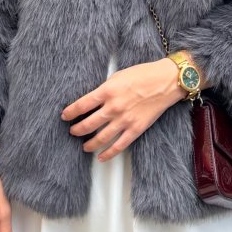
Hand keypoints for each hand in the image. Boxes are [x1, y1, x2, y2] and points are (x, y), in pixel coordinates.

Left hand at [61, 59, 181, 161]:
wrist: (165, 81)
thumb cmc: (143, 74)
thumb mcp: (118, 76)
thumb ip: (105, 89)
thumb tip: (94, 99)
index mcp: (107, 91)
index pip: (82, 105)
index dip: (70, 112)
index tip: (65, 116)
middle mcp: (114, 107)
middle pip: (88, 124)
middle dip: (77, 129)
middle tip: (73, 131)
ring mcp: (124, 120)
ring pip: (101, 137)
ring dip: (89, 144)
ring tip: (84, 146)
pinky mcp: (135, 129)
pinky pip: (118, 145)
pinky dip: (108, 153)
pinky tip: (101, 156)